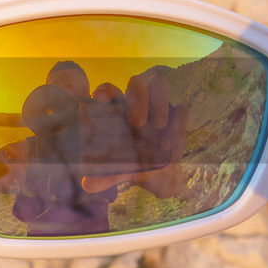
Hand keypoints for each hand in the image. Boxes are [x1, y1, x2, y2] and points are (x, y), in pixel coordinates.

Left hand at [81, 70, 188, 195]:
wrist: (161, 176)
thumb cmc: (133, 165)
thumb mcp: (119, 171)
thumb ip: (104, 176)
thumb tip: (86, 184)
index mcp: (119, 111)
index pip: (110, 90)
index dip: (105, 90)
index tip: (100, 99)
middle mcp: (138, 104)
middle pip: (137, 83)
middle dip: (138, 98)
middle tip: (137, 123)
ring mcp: (159, 107)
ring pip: (158, 85)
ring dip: (159, 104)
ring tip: (158, 126)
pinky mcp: (178, 116)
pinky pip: (181, 110)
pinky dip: (178, 123)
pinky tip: (170, 144)